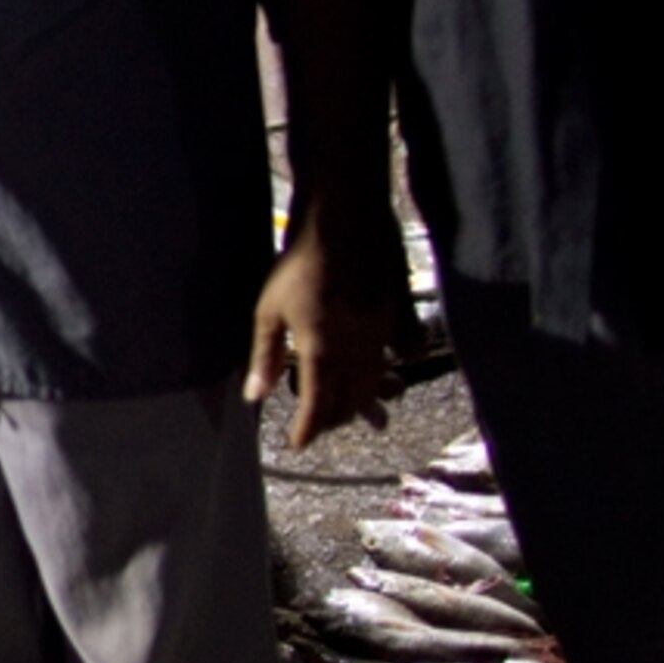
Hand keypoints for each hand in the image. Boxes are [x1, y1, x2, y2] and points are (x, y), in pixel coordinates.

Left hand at [247, 219, 397, 449]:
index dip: (308, 430)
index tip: (299, 442)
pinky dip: (400, 362)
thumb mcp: (268, 310)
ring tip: (354, 407)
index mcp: (322, 352)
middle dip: (334, 418)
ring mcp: (385, 331)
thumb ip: (264, 356)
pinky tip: (394, 364)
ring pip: (379, 380)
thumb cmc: (297, 263)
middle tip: (320, 423)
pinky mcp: (402, 311)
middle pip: (351, 400)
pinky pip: (408, 347)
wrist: (344, 219)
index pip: (318, 407)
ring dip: (364, 398)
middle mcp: (358, 350)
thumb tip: (255, 396)